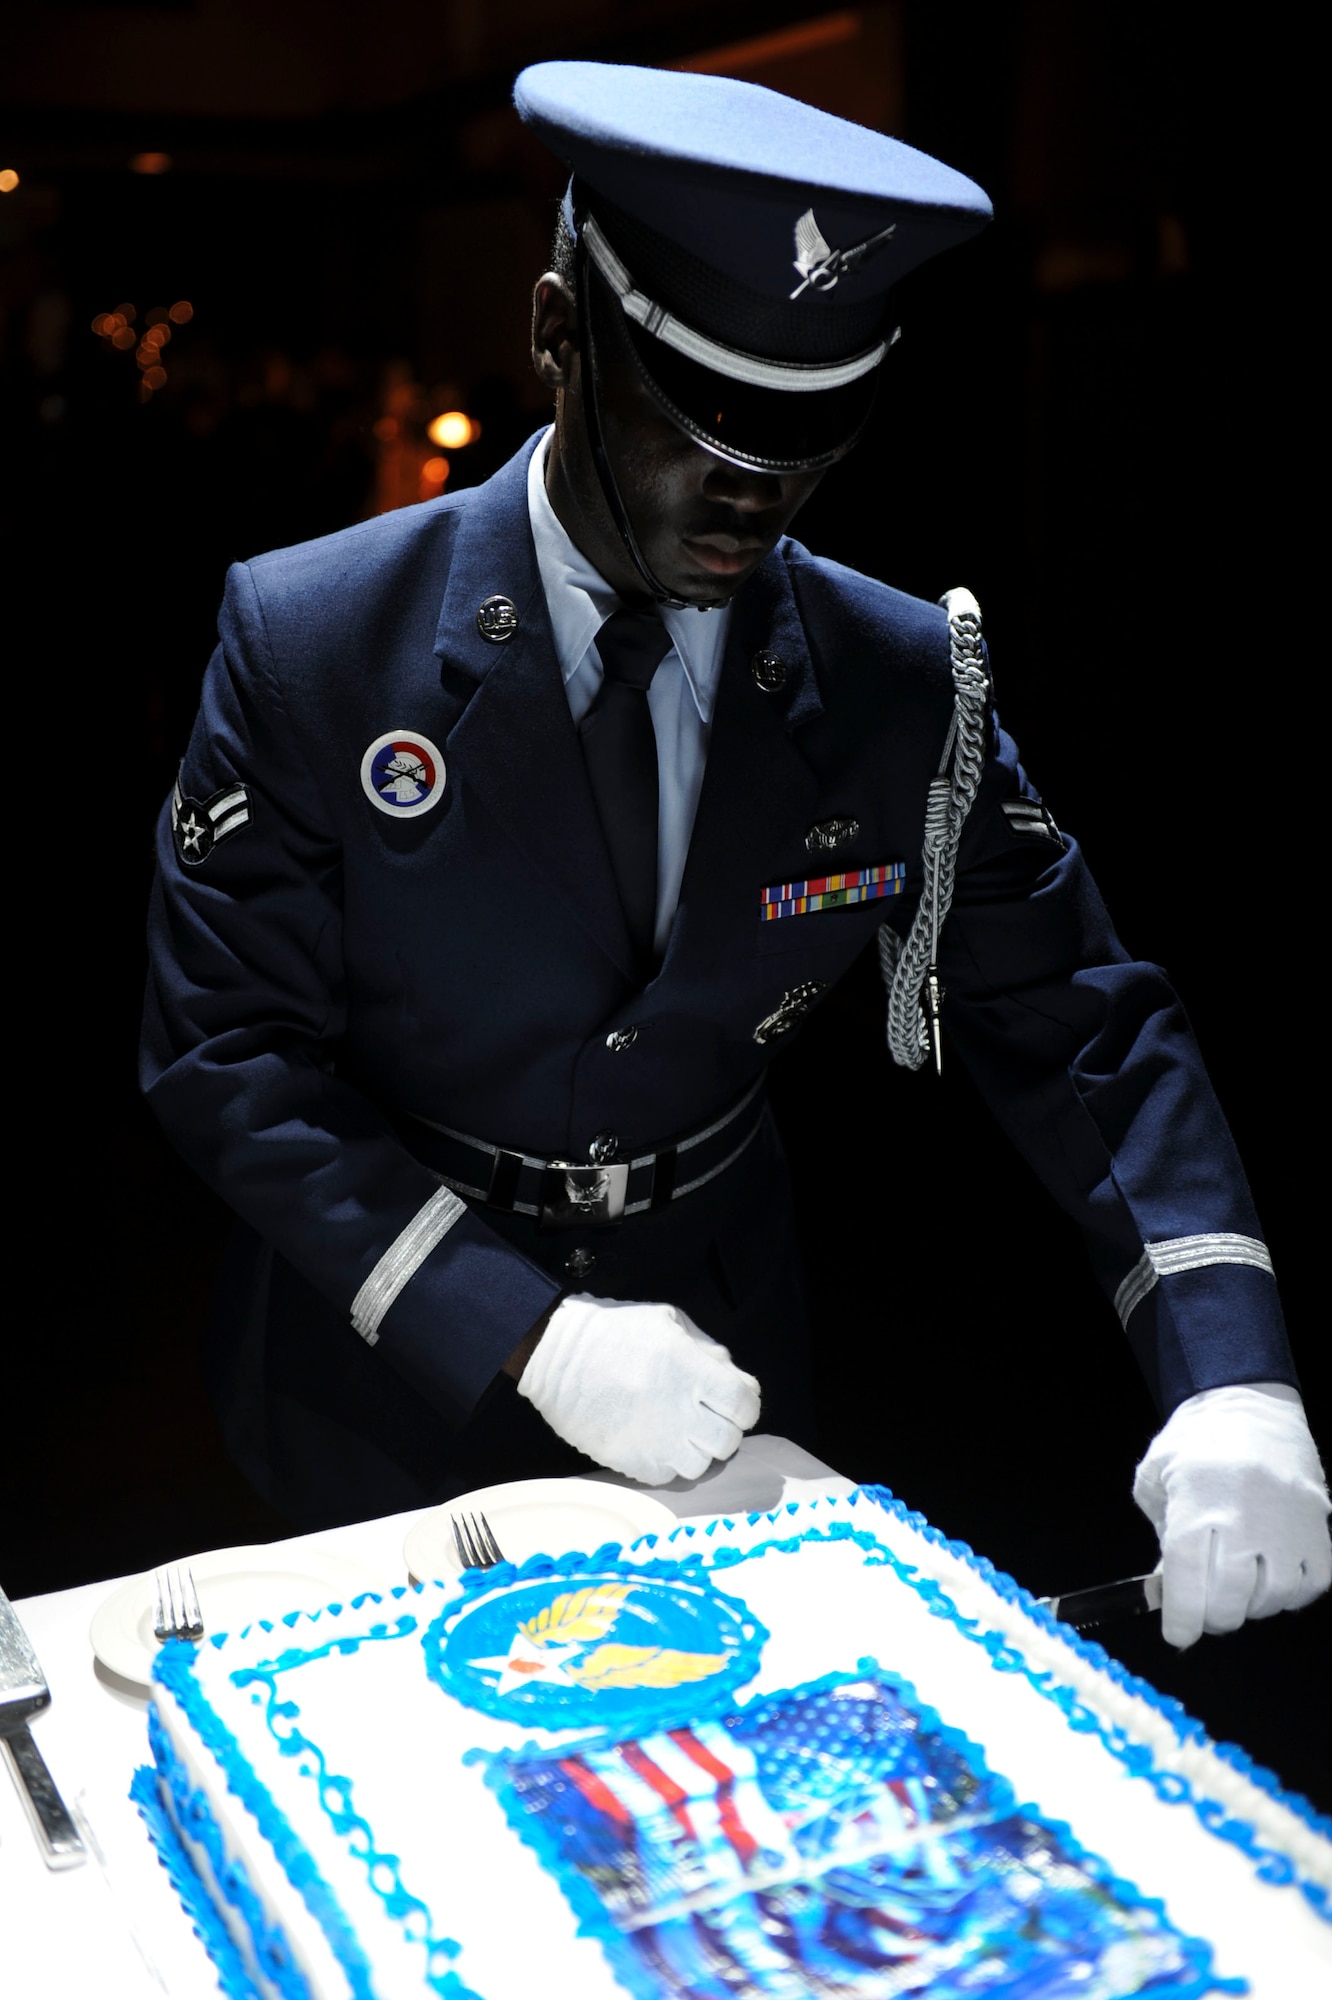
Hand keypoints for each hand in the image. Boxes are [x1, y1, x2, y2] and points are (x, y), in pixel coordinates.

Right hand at [516, 1294, 760, 1484]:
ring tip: (682, 1432)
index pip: (744, 1405)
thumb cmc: (615, 1331)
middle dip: (724, 1428)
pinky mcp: (630, 1461)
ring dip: (698, 1450)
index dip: (744, 1405)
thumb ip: (707, 1350)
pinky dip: (669, 1463)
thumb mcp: (668, 1321)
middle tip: (707, 1417)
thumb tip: (734, 1378)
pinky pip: (668, 1476)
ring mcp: (654, 1440)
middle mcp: (678, 1410)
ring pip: (700, 1465)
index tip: (734, 1401)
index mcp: (691, 1371)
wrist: (556, 1354)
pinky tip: (657, 1442)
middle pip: (728, 1441)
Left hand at [1133, 1382, 1331, 1648]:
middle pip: (1230, 1596)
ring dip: (1251, 1605)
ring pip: (1273, 1597)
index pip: (1187, 1575)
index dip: (1181, 1616)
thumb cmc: (1194, 1442)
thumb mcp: (1157, 1478)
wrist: (1250, 1403)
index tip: (1177, 1634)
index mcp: (1197, 1498)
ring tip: (1236, 1587)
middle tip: (1203, 1609)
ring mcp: (1290, 1521)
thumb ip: (1161, 1536)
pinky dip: (1290, 1593)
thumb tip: (1169, 1592)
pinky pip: (1312, 1584)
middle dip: (1212, 1616)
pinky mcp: (1320, 1524)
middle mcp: (1246, 1513)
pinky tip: (1270, 1578)